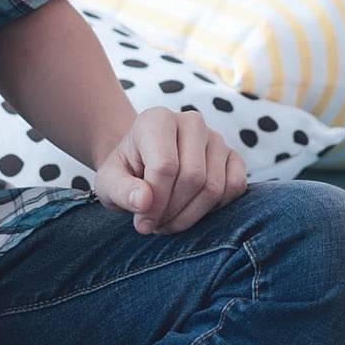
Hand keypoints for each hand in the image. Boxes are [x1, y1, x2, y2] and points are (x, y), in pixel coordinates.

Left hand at [92, 107, 245, 233]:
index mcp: (157, 119)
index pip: (165, 166)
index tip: (141, 222)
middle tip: (155, 225)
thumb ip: (121, 191)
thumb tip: (144, 201)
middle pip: (193, 178)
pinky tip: (192, 210)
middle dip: (173, 211)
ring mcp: (216, 137)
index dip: (155, 204)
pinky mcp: (233, 155)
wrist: (141, 165)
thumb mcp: (108, 183)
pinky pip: (235, 187)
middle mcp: (191, 122)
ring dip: (191, 216)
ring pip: (214, 187)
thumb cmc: (125, 173)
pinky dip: (216, 209)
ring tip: (169, 221)